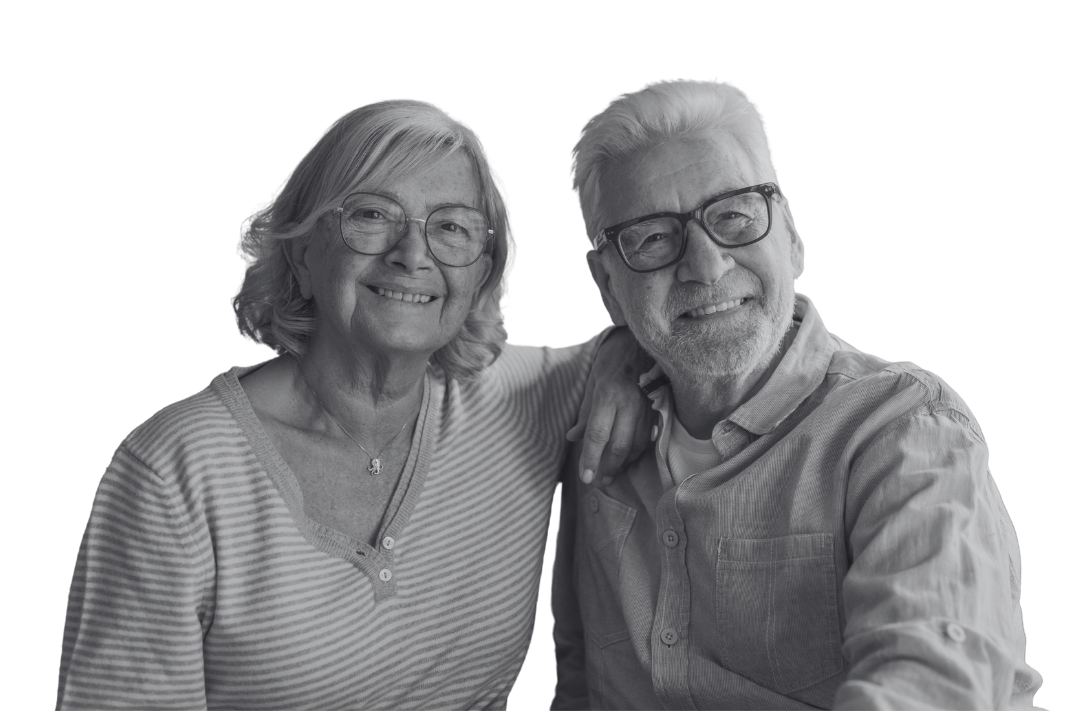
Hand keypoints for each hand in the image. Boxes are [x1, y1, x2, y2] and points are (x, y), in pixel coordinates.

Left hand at [567, 327, 654, 484]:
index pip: (598, 434)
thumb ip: (585, 414)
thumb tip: (572, 438)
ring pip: (636, 445)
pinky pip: (648, 438)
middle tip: (599, 482)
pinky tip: (628, 459)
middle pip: (619, 445)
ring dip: (624, 464)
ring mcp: (646, 407)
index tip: (586, 478)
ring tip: (612, 474)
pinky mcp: (657, 409)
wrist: (640, 344)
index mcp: (607, 395)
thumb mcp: (592, 384)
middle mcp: (628, 403)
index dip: (591, 458)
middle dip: (608, 468)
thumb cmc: (611, 363)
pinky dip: (637, 452)